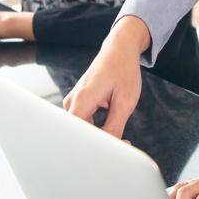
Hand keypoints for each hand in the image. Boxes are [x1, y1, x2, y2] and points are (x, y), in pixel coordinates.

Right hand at [62, 16, 149, 136]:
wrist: (119, 49)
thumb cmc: (123, 71)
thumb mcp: (125, 101)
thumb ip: (115, 126)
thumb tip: (109, 147)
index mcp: (82, 100)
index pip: (77, 135)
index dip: (93, 147)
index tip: (115, 149)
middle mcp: (72, 101)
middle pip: (77, 133)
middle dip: (96, 143)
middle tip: (122, 144)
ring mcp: (73, 101)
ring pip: (80, 129)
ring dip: (97, 136)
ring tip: (120, 137)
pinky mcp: (77, 102)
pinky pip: (82, 122)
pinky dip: (96, 129)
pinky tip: (111, 128)